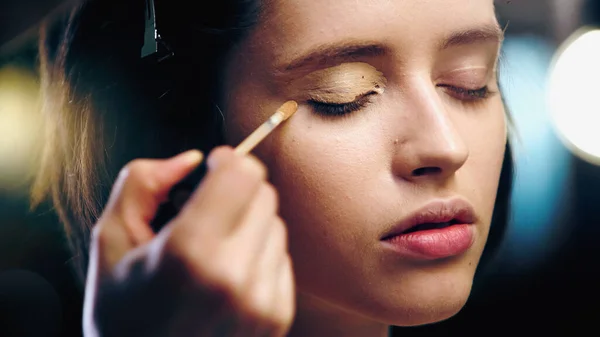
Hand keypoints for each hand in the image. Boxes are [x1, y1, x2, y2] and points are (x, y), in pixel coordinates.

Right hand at [83, 146, 294, 336]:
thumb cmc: (123, 313)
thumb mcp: (110, 242)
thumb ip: (141, 183)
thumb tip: (189, 159)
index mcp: (190, 253)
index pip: (243, 174)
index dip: (229, 159)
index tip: (214, 165)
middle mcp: (235, 278)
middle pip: (263, 195)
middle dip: (236, 191)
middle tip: (205, 210)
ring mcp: (262, 301)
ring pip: (275, 225)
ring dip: (248, 224)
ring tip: (212, 250)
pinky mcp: (277, 317)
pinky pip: (282, 257)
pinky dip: (258, 255)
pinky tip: (226, 276)